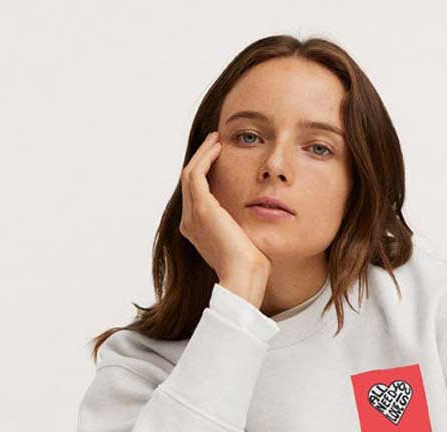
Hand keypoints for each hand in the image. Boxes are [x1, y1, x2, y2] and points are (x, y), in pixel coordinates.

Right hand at [179, 130, 270, 295]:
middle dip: (201, 159)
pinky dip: (205, 158)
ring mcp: (193, 216)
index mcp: (197, 231)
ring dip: (202, 153)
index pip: (195, 195)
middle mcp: (190, 223)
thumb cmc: (250, 266)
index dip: (204, 174)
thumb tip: (257, 218)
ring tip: (216, 139)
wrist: (244, 276)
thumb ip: (241, 227)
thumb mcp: (243, 242)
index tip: (218, 158)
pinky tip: (218, 148)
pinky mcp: (202, 209)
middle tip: (215, 142)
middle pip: (189, 181)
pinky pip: (196, 174)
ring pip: (190, 174)